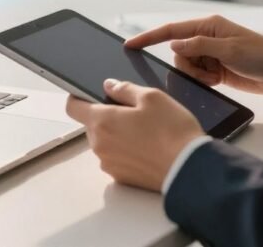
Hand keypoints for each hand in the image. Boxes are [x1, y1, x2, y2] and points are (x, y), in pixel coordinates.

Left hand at [66, 79, 203, 191]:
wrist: (189, 169)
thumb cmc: (172, 131)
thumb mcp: (152, 97)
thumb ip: (125, 88)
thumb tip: (109, 86)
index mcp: (102, 121)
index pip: (72, 107)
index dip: (78, 98)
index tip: (87, 95)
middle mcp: (99, 144)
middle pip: (92, 125)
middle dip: (106, 118)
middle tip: (133, 113)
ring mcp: (109, 163)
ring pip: (104, 143)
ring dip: (116, 136)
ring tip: (144, 133)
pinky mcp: (120, 177)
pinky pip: (116, 159)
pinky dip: (126, 153)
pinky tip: (147, 149)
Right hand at [124, 14, 262, 94]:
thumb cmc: (261, 55)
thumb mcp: (229, 49)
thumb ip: (199, 46)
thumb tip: (174, 45)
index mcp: (208, 26)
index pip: (171, 31)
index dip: (149, 37)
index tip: (130, 45)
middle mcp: (206, 38)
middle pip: (177, 54)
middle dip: (188, 66)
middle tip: (208, 72)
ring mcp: (210, 54)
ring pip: (186, 67)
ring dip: (197, 76)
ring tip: (217, 77)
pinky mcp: (215, 70)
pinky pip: (197, 77)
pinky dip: (204, 81)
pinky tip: (219, 81)